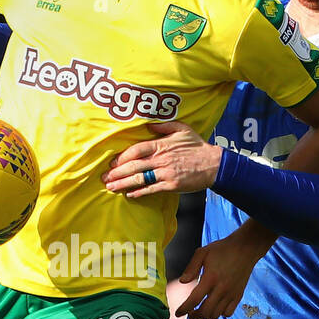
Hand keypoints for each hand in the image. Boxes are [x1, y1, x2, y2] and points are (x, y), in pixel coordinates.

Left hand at [103, 121, 220, 196]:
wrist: (214, 164)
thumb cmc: (198, 146)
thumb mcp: (182, 129)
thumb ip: (164, 126)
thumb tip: (148, 123)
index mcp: (162, 145)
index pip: (136, 150)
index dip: (122, 157)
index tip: (113, 162)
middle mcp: (161, 159)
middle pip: (134, 166)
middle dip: (116, 172)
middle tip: (104, 177)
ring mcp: (166, 173)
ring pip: (139, 179)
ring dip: (123, 183)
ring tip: (111, 187)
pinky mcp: (171, 185)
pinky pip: (151, 189)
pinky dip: (139, 192)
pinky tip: (129, 194)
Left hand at [174, 220, 273, 318]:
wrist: (245, 248)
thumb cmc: (222, 249)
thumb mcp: (202, 253)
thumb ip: (191, 268)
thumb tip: (182, 282)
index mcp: (210, 278)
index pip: (194, 300)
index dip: (184, 309)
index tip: (177, 313)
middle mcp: (221, 289)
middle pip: (205, 312)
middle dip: (194, 317)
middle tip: (189, 314)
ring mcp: (231, 294)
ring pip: (216, 315)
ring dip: (205, 316)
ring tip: (200, 311)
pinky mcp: (238, 296)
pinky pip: (228, 313)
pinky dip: (219, 314)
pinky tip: (215, 307)